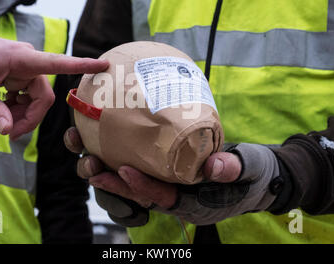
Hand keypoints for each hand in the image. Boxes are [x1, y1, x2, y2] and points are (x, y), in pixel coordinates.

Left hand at [0, 27, 107, 139]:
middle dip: (27, 119)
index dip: (83, 66)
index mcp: (22, 58)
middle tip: (6, 135)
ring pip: (31, 101)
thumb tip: (10, 132)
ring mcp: (22, 70)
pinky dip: (8, 109)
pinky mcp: (15, 75)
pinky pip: (21, 97)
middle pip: (42, 98)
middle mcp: (27, 63)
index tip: (104, 64)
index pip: (59, 63)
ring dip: (14, 116)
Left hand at [64, 127, 281, 225]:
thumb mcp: (248, 171)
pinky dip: (113, 150)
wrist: (252, 173)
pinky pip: (133, 161)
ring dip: (102, 164)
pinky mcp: (160, 165)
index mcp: (190, 201)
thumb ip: (233, 169)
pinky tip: (98, 132)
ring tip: (81, 145)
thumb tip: (217, 166)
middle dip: (109, 180)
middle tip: (89, 163)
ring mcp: (164, 179)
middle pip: (134, 191)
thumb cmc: (251, 175)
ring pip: (126, 177)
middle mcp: (171, 194)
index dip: (140, 187)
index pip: (160, 198)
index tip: (122, 171)